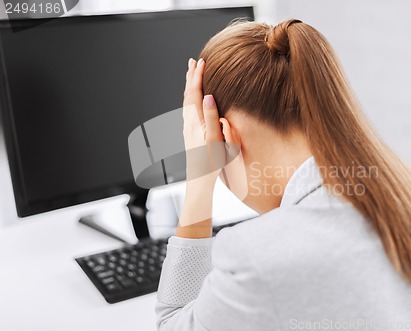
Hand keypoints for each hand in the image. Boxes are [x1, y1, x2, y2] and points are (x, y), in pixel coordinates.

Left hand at [177, 58, 235, 237]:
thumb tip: (207, 96)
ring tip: (192, 76)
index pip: (195, 93)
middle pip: (187, 95)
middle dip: (190, 77)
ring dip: (189, 87)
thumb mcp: (215, 139)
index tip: (201, 61)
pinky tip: (193, 102)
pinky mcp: (189, 135)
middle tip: (192, 62)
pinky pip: (188, 110)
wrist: (199, 180)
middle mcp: (188, 123)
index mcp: (195, 121)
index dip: (198, 76)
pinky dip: (190, 98)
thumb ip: (210, 116)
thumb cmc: (210, 162)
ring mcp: (187, 129)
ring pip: (186, 102)